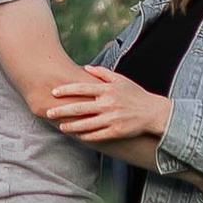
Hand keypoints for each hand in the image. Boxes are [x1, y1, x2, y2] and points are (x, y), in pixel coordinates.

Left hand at [43, 67, 169, 144]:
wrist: (153, 113)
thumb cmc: (136, 95)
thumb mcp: (121, 80)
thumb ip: (103, 73)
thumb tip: (85, 67)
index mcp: (107, 90)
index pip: (82, 88)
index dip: (66, 90)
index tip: (54, 92)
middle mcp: (108, 104)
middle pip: (79, 108)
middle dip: (62, 110)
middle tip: (49, 112)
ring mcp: (111, 119)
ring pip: (85, 124)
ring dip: (71, 126)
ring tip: (61, 126)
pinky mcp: (116, 131)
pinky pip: (96, 135)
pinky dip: (85, 135)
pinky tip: (77, 135)